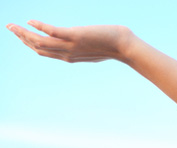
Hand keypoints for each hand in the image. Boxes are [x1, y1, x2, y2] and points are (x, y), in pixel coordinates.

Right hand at [6, 20, 134, 62]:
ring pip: (40, 42)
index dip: (30, 45)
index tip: (21, 36)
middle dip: (22, 38)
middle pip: (38, 48)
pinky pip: (53, 32)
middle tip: (9, 28)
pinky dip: (40, 27)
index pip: (45, 52)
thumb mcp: (94, 48)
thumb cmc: (114, 46)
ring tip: (11, 26)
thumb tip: (79, 40)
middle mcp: (68, 54)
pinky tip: (31, 21)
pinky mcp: (76, 36)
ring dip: (24, 34)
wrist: (125, 47)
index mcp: (70, 57)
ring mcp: (71, 46)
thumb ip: (82, 46)